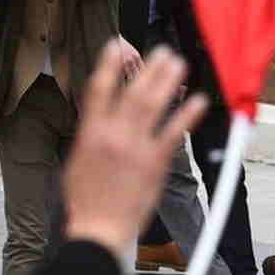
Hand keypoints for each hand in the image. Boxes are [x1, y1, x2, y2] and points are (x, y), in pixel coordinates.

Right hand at [62, 42, 207, 258]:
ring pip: (153, 105)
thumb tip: (100, 116)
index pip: (98, 88)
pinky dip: (185, 114)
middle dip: (148, 68)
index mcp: (90, 132)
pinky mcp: (155, 163)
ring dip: (167, 81)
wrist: (98, 228)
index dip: (108, 64)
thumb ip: (90, 134)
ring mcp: (135, 147)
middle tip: (162, 51)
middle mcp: (113, 134)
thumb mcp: (77, 160)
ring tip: (177, 64)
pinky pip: (173, 133)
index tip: (116, 46)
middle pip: (133, 91)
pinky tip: (197, 101)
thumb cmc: (85, 200)